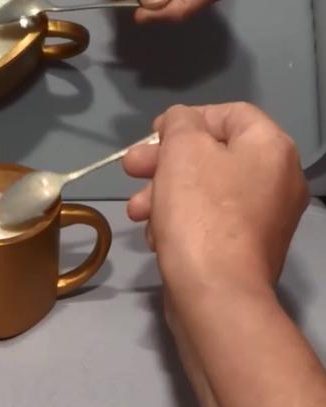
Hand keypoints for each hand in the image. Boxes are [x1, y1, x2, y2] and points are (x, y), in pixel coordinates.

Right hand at [123, 104, 325, 406]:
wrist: (214, 293)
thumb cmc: (199, 212)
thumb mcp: (182, 150)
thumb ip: (180, 122)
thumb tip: (181, 122)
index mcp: (271, 148)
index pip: (229, 113)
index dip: (186, 118)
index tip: (152, 134)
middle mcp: (276, 180)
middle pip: (211, 154)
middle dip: (163, 161)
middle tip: (131, 168)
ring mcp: (263, 218)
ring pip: (203, 189)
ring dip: (162, 194)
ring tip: (137, 212)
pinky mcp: (244, 249)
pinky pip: (208, 220)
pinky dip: (179, 221)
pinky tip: (156, 236)